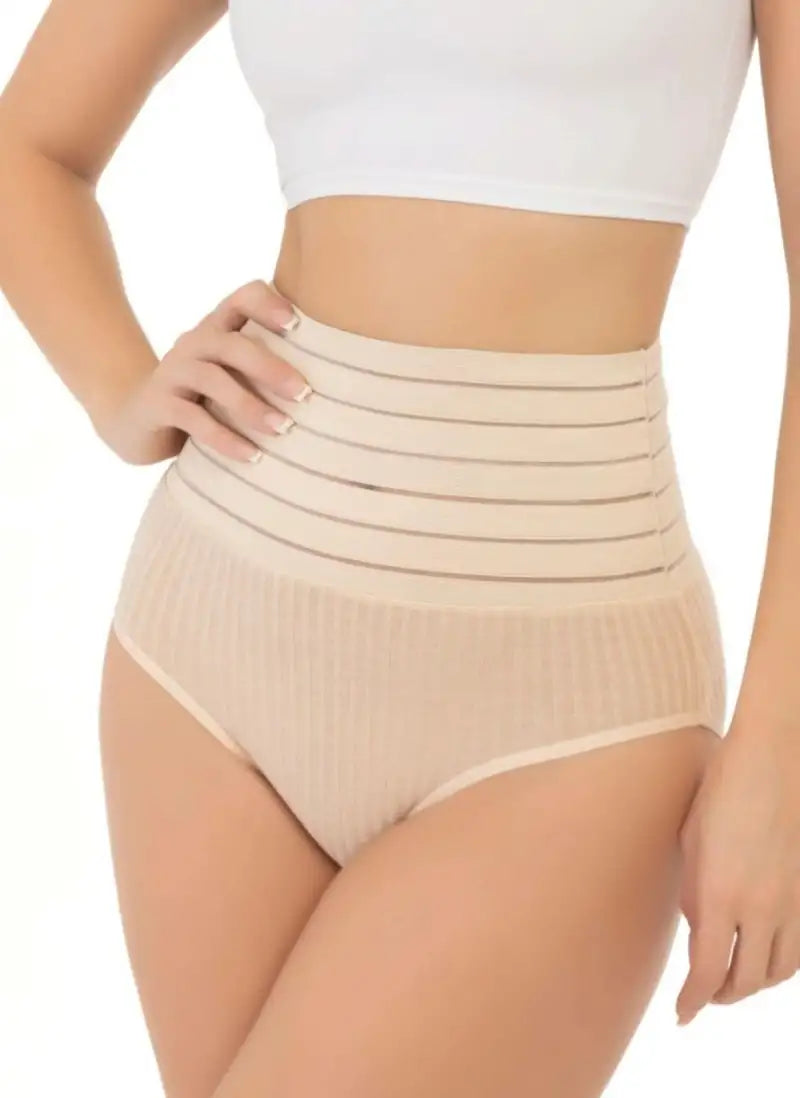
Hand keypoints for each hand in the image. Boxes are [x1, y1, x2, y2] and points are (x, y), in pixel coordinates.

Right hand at [95, 279, 311, 464]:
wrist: (134, 420)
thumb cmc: (201, 398)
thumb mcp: (231, 376)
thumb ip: (264, 368)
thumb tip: (339, 383)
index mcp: (216, 329)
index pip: (242, 298)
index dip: (269, 304)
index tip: (299, 326)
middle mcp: (193, 343)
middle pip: (232, 345)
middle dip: (271, 368)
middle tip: (304, 394)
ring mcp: (172, 372)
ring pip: (213, 381)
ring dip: (251, 407)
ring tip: (283, 430)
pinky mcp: (158, 405)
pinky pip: (194, 420)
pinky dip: (226, 440)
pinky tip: (253, 458)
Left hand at [675, 723, 799, 1024]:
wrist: (774, 758)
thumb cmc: (721, 790)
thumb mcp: (692, 841)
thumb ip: (693, 893)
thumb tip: (698, 928)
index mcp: (721, 893)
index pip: (707, 971)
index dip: (693, 1001)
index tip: (682, 1014)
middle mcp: (761, 906)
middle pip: (746, 980)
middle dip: (721, 996)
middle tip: (702, 996)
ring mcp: (792, 900)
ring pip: (779, 971)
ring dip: (753, 984)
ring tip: (732, 979)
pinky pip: (798, 946)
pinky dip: (780, 962)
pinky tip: (763, 952)